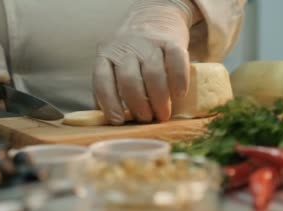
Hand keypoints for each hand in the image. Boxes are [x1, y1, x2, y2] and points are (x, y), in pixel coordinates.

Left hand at [94, 0, 201, 124]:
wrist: (154, 16)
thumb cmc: (133, 53)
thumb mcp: (114, 64)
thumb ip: (112, 87)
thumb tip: (113, 122)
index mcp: (106, 55)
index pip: (102, 80)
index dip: (109, 103)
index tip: (119, 120)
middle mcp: (126, 49)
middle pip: (129, 81)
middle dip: (139, 105)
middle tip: (147, 119)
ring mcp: (149, 44)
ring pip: (153, 74)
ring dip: (159, 99)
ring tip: (163, 114)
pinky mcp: (172, 41)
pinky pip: (176, 62)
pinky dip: (179, 81)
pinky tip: (179, 94)